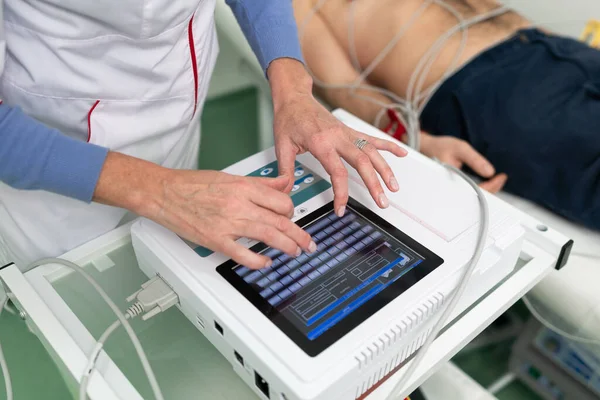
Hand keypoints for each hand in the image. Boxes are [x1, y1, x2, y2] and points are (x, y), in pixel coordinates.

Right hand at [94, 153, 314, 268]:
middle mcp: (239, 204)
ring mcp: (228, 223)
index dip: (292, 211)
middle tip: (308, 243)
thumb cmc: (193, 185)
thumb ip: (261, 183)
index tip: (293, 218)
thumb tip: (284, 183)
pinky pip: (243, 254)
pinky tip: (266, 262)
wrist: (164, 192)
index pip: (281, 201)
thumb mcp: (231, 177)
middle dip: (299, 235)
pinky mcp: (216, 240)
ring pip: (268, 236)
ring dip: (287, 246)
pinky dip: (259, 261)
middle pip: (280, 220)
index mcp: (244, 187)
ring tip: (295, 252)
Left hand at [267, 59, 407, 216]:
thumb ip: (285, 170)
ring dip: (385, 169)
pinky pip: (372, 139)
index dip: (341, 193)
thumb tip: (285, 190)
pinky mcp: (350, 131)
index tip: (341, 208)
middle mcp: (338, 137)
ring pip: (371, 151)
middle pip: (362, 162)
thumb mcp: (281, 146)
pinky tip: (402, 153)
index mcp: (321, 143)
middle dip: (374, 184)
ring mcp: (347, 133)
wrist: (294, 97)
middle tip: (381, 202)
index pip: (337, 172)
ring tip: (394, 187)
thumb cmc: (288, 119)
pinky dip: (389, 146)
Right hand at [420, 133, 507, 192]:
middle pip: (475, 197)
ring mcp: (452, 188)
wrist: (426, 148)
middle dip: (491, 190)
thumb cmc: (440, 147)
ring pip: (472, 196)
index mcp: (452, 181)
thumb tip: (490, 172)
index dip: (491, 186)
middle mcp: (451, 188)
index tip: (501, 177)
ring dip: (486, 189)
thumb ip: (475, 159)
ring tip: (496, 180)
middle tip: (501, 179)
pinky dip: (480, 188)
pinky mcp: (454, 186)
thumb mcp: (460, 148)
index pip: (475, 191)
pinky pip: (468, 192)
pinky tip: (486, 181)